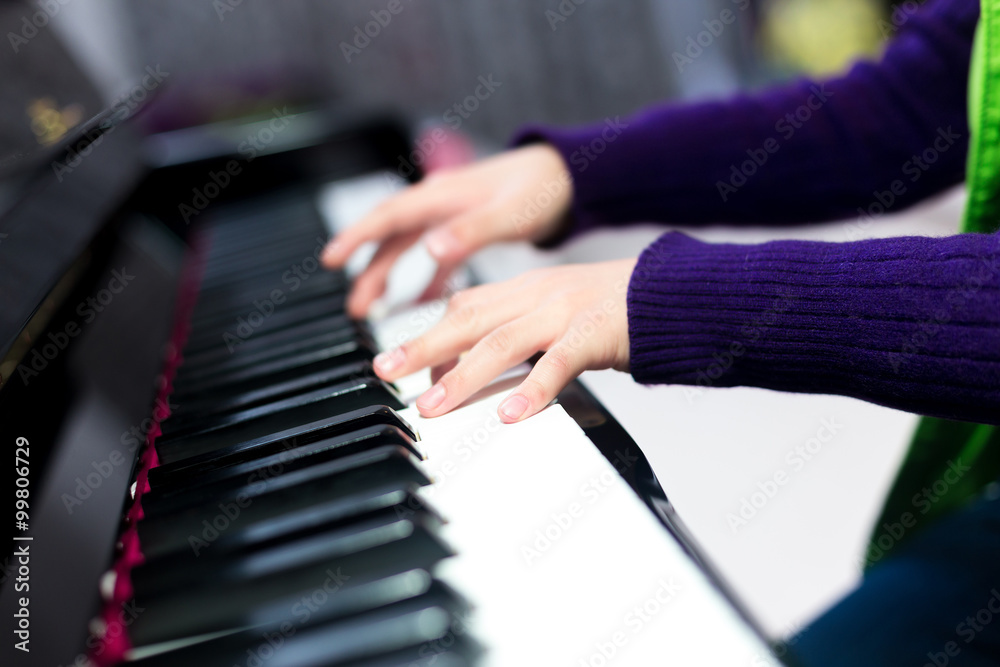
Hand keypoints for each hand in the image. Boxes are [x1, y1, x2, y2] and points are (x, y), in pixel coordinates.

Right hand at [321, 144, 573, 317]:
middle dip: (367, 267)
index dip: (357, 236)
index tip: (331, 258)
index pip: (389, 216)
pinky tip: (420, 305)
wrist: (569, 177)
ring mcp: (451, 216)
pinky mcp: (466, 229)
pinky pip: (435, 257)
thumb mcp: (510, 213)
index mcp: (444, 196)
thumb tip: (431, 248)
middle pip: (391, 235)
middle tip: (353, 305)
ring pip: (408, 247)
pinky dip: (424, 280)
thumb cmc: (542, 189)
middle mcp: (441, 203)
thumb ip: (472, 231)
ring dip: (388, 275)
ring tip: (370, 309)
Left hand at [372, 258, 636, 422]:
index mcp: (526, 287)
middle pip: (469, 319)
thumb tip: (481, 372)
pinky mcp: (596, 332)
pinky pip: (559, 363)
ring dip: (462, 376)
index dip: (430, 335)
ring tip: (432, 406)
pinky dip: (533, 389)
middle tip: (385, 371)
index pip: (466, 307)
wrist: (671, 293)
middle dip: (422, 347)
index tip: (401, 363)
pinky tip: (512, 415)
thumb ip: (520, 333)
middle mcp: (537, 294)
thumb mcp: (557, 311)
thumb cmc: (614, 308)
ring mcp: (565, 311)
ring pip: (503, 342)